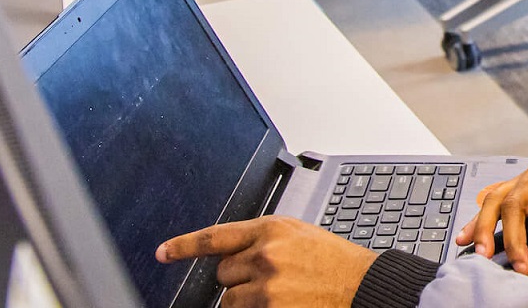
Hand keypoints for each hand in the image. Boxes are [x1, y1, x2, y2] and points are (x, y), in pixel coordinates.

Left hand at [158, 216, 375, 307]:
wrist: (364, 286)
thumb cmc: (334, 263)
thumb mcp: (298, 236)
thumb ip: (263, 240)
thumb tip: (229, 256)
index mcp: (271, 228)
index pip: (216, 236)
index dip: (184, 245)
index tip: (163, 253)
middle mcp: (265, 254)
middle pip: (223, 273)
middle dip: (240, 278)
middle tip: (272, 279)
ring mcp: (266, 285)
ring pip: (230, 299)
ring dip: (247, 300)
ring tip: (281, 293)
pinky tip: (282, 304)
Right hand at [456, 155, 527, 280]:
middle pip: (515, 203)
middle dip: (513, 240)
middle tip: (520, 268)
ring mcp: (526, 174)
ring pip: (497, 198)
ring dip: (486, 227)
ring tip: (482, 253)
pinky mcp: (519, 183)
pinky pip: (494, 198)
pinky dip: (480, 218)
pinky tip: (466, 236)